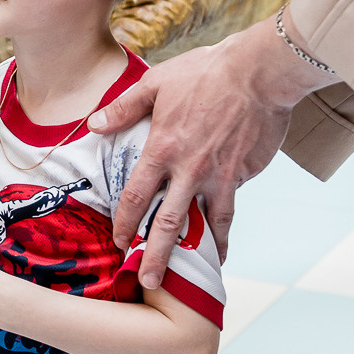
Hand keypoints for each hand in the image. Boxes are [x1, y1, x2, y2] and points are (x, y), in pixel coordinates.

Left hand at [92, 21, 322, 266]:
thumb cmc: (206, 72)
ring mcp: (219, 177)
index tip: (120, 243)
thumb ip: (124, 108)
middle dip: (155, 256)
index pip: (136, 196)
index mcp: (163, 149)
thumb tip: (94, 124)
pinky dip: (224, 234)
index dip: (125, 223)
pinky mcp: (242, 177)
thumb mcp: (157, 82)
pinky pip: (229, 210)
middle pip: (167, 223)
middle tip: (147, 281)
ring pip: (202, 226)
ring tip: (186, 281)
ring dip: (192, 255)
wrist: (259, 73)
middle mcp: (189, 170)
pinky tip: (221, 250)